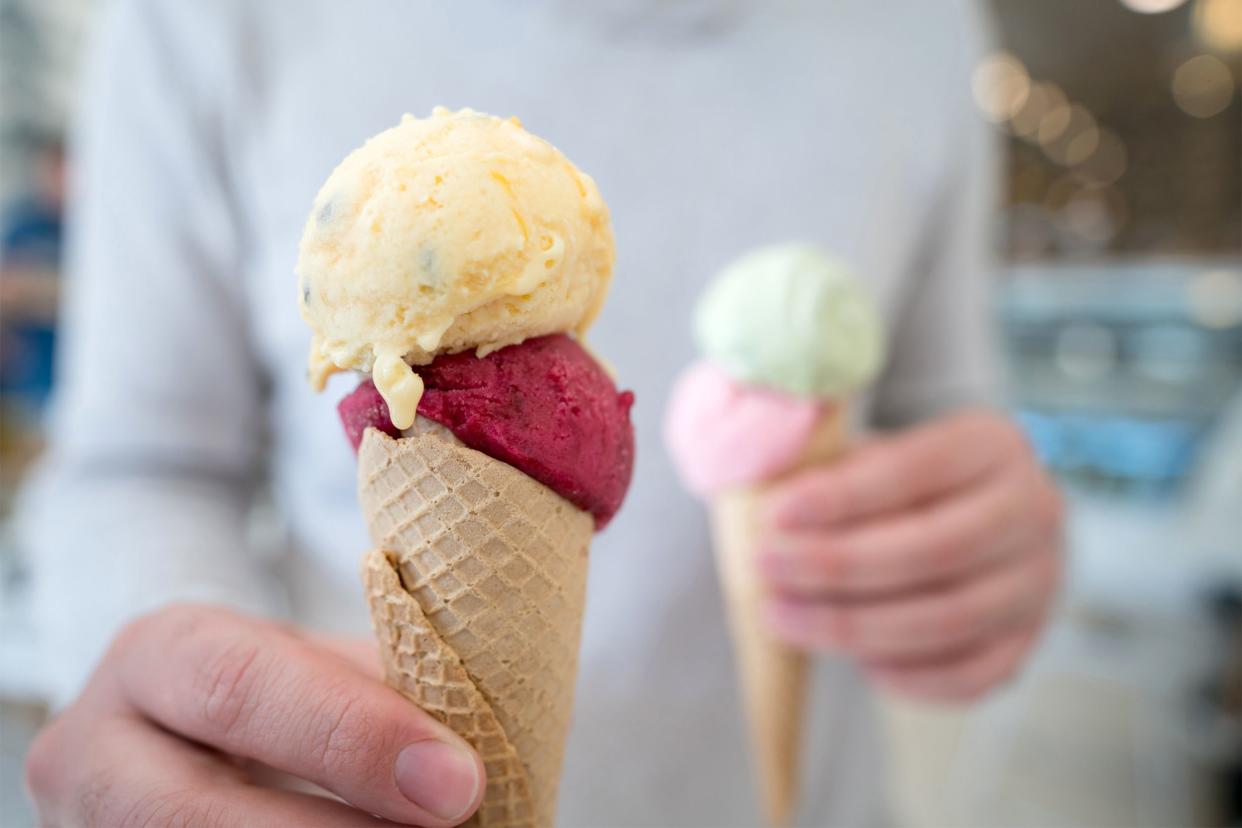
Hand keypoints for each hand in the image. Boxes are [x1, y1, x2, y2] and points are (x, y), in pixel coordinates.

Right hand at [26, 604, 483, 826]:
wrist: (178, 730)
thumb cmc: (274, 690)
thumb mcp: (311, 667)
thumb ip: (374, 690)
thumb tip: (471, 744)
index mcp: (160, 654)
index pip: (244, 687)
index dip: (353, 736)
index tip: (456, 778)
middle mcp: (95, 746)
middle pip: (191, 808)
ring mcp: (85, 826)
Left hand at [759, 410, 1063, 702]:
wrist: (971, 511)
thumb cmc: (897, 480)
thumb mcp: (870, 450)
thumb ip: (825, 466)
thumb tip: (759, 498)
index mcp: (991, 444)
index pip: (916, 469)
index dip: (843, 497)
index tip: (776, 514)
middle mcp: (1032, 510)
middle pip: (934, 549)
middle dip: (838, 566)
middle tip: (767, 569)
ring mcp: (1038, 581)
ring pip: (947, 619)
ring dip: (853, 626)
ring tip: (782, 617)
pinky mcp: (1028, 640)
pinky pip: (969, 676)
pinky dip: (905, 676)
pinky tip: (850, 661)